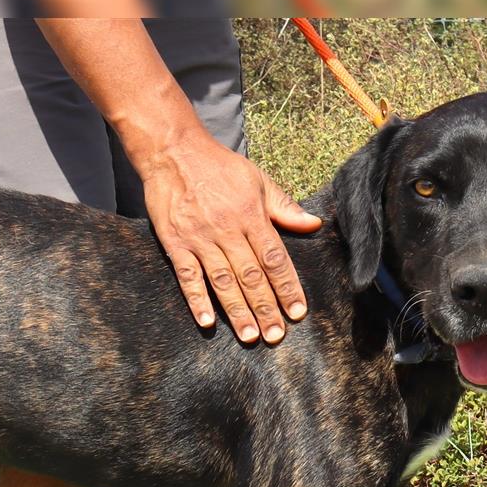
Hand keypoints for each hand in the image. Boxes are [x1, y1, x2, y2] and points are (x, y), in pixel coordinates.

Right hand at [142, 129, 321, 343]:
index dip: (287, 287)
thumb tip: (314, 224)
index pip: (274, 259)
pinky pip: (187, 276)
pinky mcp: (174, 242)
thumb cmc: (220, 167)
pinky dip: (197, 299)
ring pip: (222, 281)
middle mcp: (227, 230)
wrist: (173, 151)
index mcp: (251, 215)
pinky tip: (207, 322)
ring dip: (237, 311)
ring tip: (250, 336)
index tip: (297, 312)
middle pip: (250, 276)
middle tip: (276, 336)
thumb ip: (284, 206)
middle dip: (266, 308)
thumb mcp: (258, 180)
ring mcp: (199, 238)